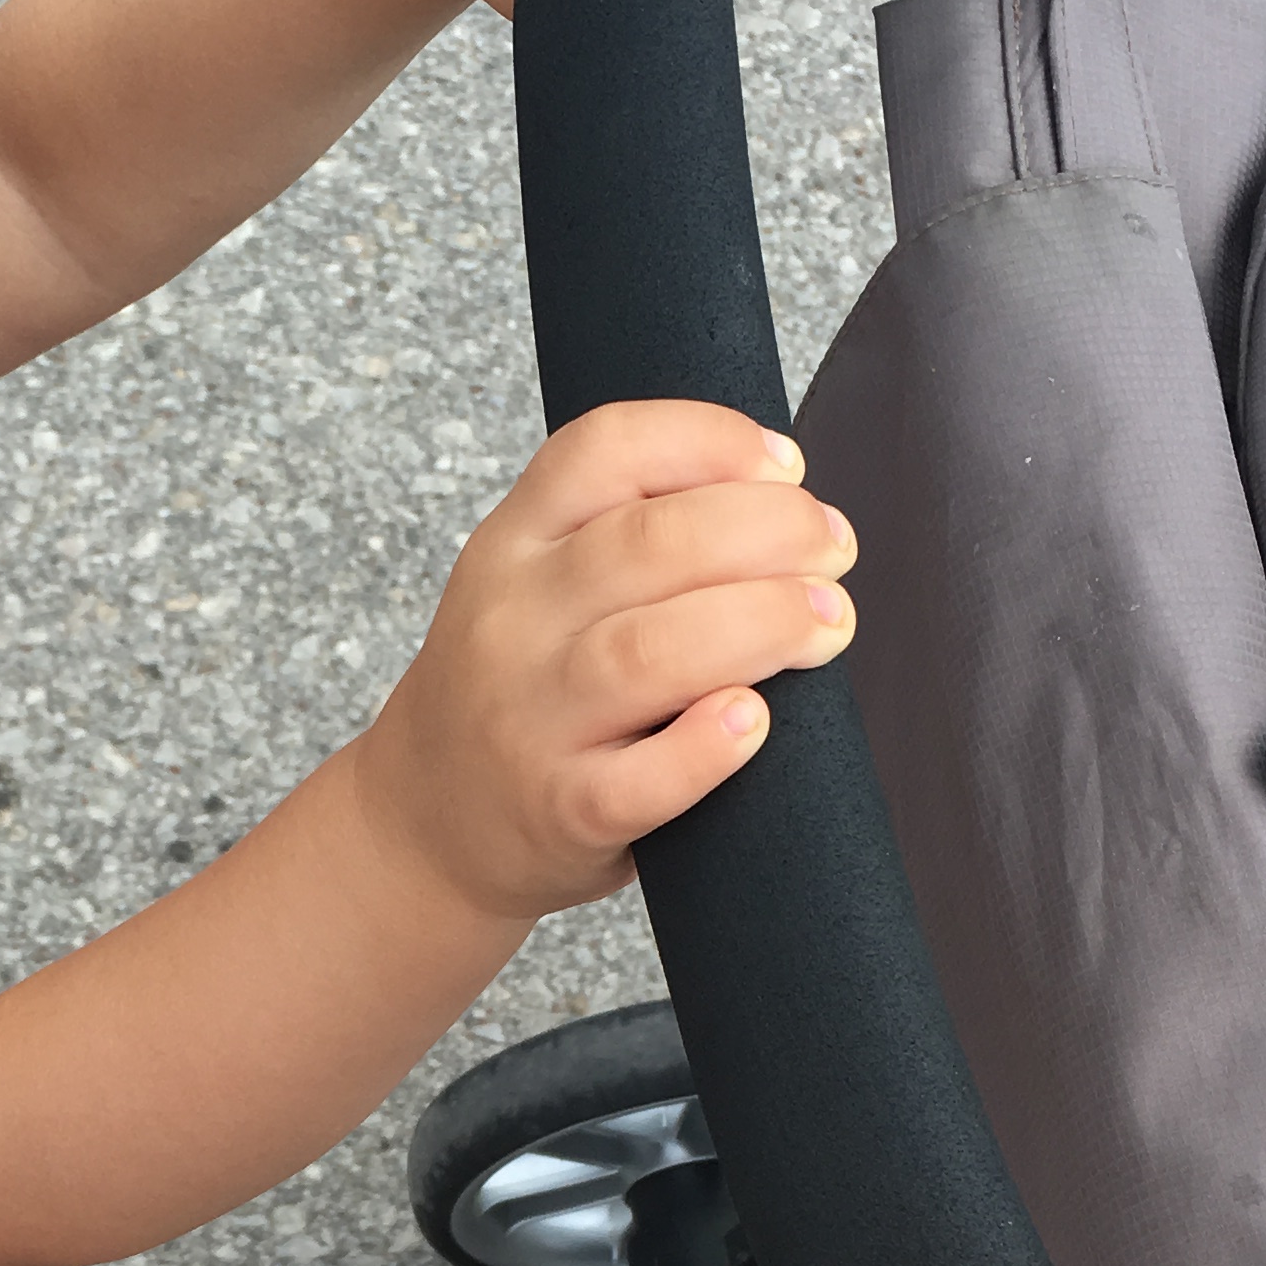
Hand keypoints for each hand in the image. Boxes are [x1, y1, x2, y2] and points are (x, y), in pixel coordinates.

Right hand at [351, 403, 856, 926]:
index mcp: (514, 544)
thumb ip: (627, 534)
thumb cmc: (521, 693)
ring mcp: (531, 721)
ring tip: (827, 622)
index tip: (787, 466)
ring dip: (760, 625)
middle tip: (834, 550)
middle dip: (771, 532)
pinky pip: (639, 781)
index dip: (712, 441)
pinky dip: (706, 749)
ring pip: (649, 653)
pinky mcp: (561, 812)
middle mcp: (513, 623)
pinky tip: (752, 721)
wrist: (430, 823)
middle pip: (649, 546)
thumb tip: (785, 500)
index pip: (605, 452)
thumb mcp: (535, 585)